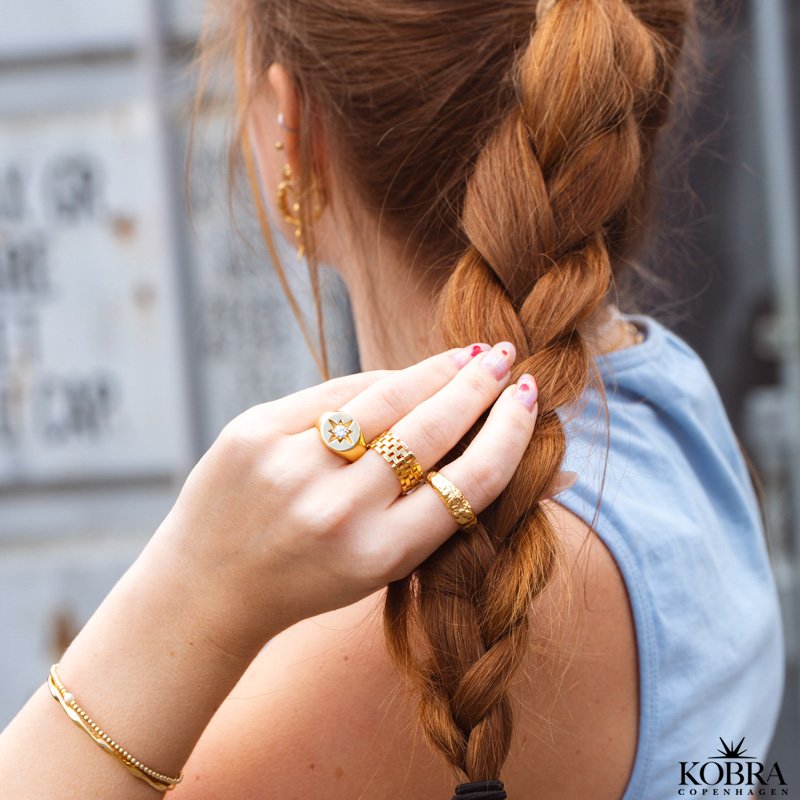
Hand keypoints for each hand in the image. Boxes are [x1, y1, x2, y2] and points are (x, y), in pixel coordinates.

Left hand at [147, 342, 544, 658]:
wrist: (210, 588)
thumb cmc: (314, 578)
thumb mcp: (388, 564)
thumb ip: (455, 514)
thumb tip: (560, 475)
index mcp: (380, 554)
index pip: (470, 480)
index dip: (511, 432)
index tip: (530, 398)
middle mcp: (338, 511)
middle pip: (432, 428)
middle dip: (479, 386)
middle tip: (507, 357)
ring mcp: (291, 466)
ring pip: (384, 397)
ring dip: (436, 370)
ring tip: (467, 355)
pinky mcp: (254, 432)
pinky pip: (333, 391)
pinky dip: (374, 381)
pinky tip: (401, 375)